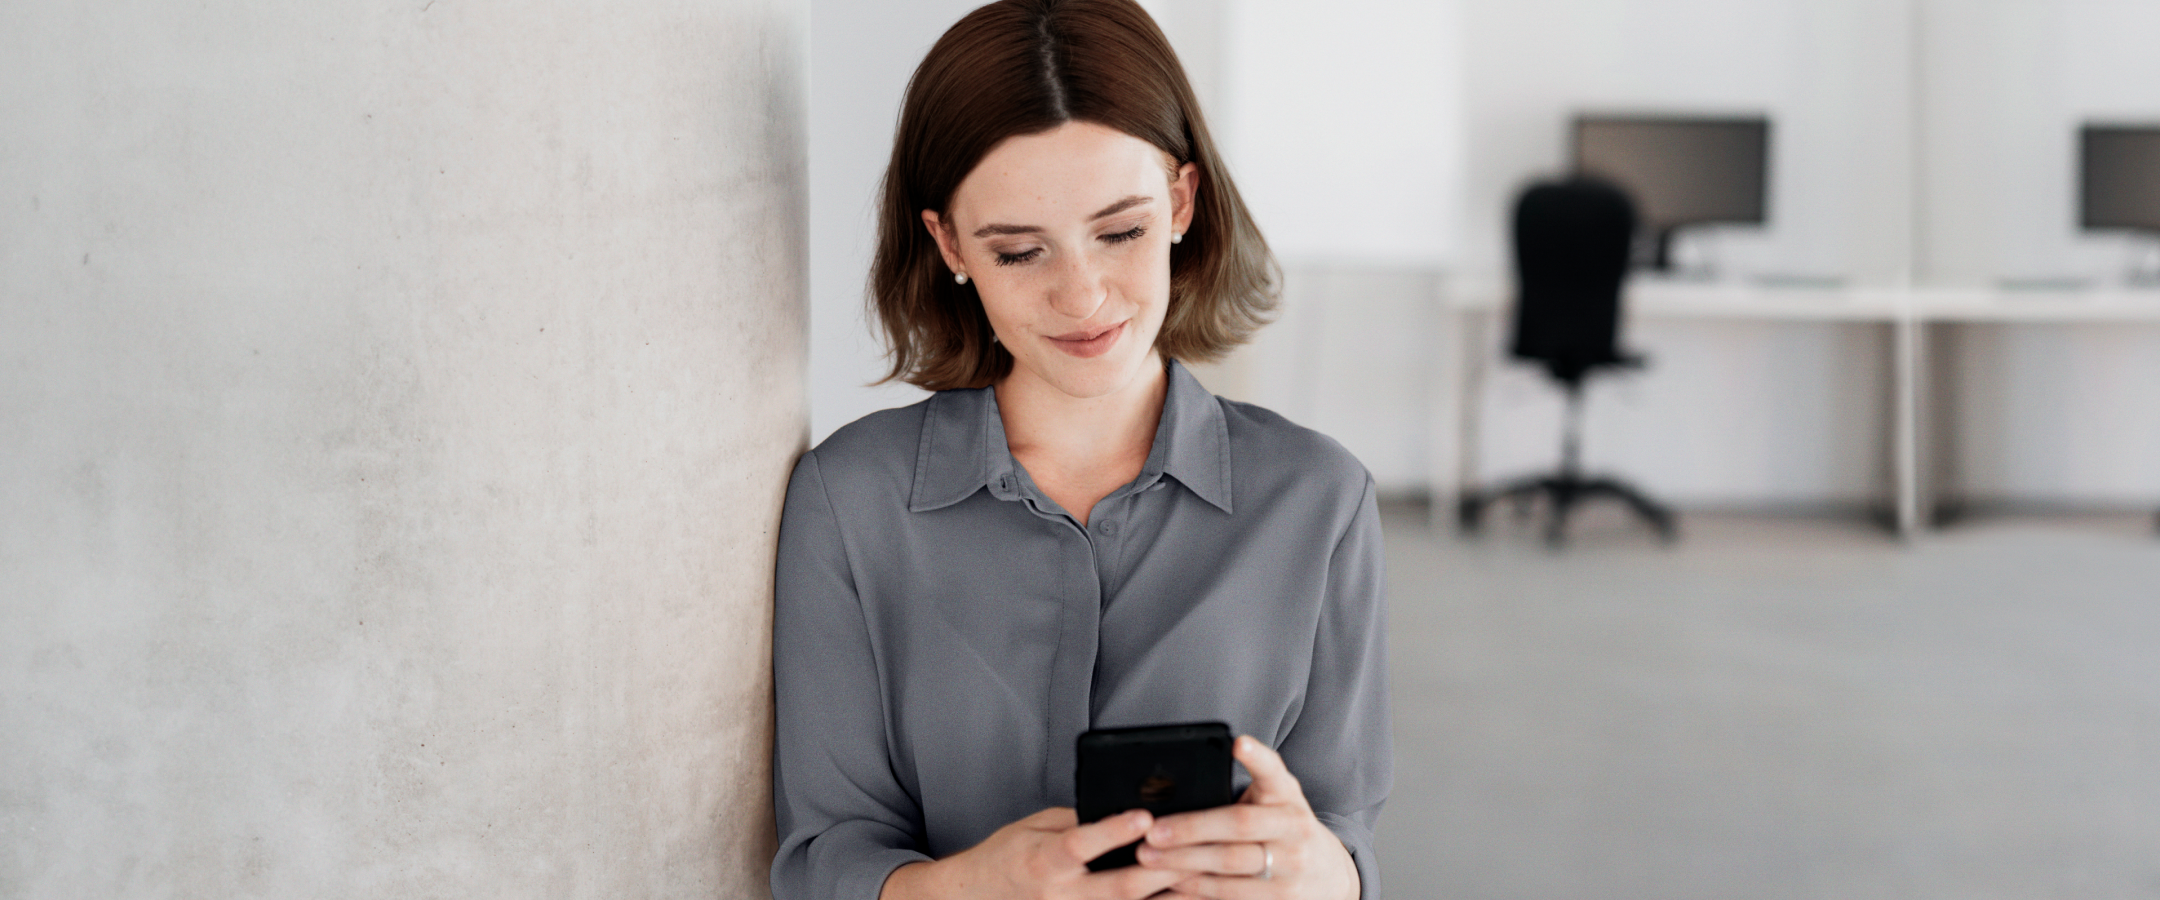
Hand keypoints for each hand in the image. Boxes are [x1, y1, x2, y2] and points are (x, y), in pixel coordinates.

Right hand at [881, 807, 1188, 899]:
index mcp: (1044, 861)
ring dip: (1165, 898)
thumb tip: (1120, 812)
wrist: (977, 898)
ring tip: (1201, 882)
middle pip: (1117, 887)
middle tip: (1194, 854)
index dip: (1113, 831)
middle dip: (1158, 871)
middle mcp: (1060, 896)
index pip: (1081, 845)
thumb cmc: (1008, 857)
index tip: (1144, 816)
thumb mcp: (1033, 827)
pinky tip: (1178, 898)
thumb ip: (1075, 821)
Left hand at [1133, 736, 1359, 899]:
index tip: (1238, 743)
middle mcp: (1295, 829)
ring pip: (1230, 866)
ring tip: (1148, 858)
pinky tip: (1169, 884)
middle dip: (1191, 828)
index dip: (1257, 758)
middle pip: (1239, 825)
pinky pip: (1229, 895)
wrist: (1326, 873)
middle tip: (1151, 831)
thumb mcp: (1277, 796)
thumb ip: (1252, 780)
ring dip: (1184, 862)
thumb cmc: (1284, 825)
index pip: (1274, 773)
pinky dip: (1195, 889)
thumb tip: (1188, 776)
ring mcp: (1291, 867)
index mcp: (1289, 796)